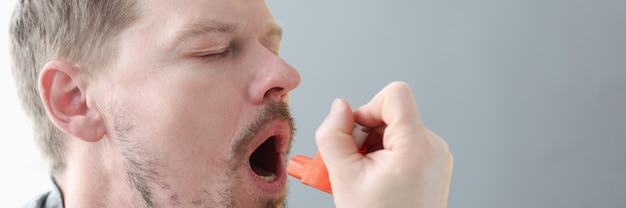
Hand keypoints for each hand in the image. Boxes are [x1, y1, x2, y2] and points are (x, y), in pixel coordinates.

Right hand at [315, 82, 452, 207]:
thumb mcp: (343, 177)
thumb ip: (333, 135)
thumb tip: (338, 108)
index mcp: (417, 146)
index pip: (395, 94)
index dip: (368, 107)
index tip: (355, 132)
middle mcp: (433, 147)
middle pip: (391, 114)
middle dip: (364, 135)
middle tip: (351, 164)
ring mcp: (436, 156)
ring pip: (394, 130)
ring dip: (371, 148)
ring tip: (362, 177)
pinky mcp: (433, 165)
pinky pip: (402, 145)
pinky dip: (383, 157)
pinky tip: (374, 180)